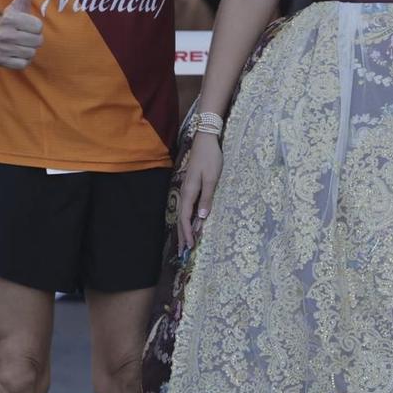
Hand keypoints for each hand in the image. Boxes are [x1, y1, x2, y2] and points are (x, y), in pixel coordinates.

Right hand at [0, 0, 43, 69]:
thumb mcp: (17, 4)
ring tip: (17, 44)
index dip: (34, 26)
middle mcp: (5, 35)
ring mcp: (2, 49)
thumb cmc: (7, 20)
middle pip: (37, 41)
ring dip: (27, 49)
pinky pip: (24, 64)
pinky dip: (21, 60)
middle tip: (22, 35)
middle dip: (32, 38)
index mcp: (10, 19)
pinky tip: (14, 53)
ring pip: (31, 53)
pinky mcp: (1, 61)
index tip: (25, 24)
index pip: (38, 27)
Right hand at [177, 133, 221, 249]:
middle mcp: (185, 192)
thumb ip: (206, 198)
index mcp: (189, 192)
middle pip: (181, 218)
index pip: (185, 218)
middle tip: (184, 252)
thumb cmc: (210, 158)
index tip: (189, 246)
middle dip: (182, 235)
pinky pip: (187, 207)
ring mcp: (187, 190)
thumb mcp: (212, 178)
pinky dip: (187, 219)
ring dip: (183, 229)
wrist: (206, 140)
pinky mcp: (191, 187)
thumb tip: (201, 218)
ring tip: (185, 243)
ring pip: (183, 214)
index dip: (187, 233)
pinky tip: (189, 224)